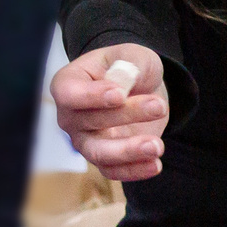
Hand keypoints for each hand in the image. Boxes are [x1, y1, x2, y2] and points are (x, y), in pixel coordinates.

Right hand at [52, 45, 170, 181]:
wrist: (142, 89)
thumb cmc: (129, 68)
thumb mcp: (133, 55)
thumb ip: (127, 65)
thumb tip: (122, 81)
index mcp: (68, 83)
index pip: (69, 93)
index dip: (91, 96)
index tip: (119, 95)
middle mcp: (71, 116)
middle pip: (90, 121)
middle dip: (127, 114)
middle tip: (158, 106)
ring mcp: (85, 140)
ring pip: (99, 153)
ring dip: (128, 151)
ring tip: (157, 146)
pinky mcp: (104, 158)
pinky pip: (113, 171)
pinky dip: (134, 170)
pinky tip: (155, 164)